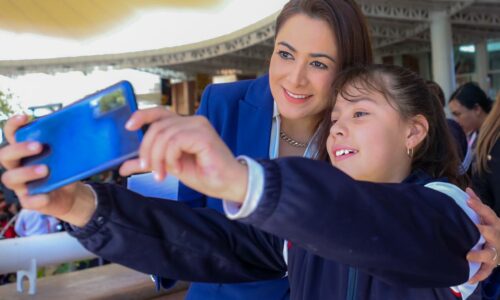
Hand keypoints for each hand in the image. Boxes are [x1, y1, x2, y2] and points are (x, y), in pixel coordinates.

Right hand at [0, 115, 95, 226]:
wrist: (72, 194)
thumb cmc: (63, 168)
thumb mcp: (65, 154)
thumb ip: (65, 142)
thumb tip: (78, 124)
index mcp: (23, 151)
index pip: (11, 134)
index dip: (14, 125)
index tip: (25, 116)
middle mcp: (16, 166)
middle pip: (5, 155)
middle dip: (19, 149)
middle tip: (39, 146)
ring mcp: (20, 185)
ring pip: (10, 178)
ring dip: (26, 172)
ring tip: (46, 169)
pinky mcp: (29, 201)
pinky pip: (28, 201)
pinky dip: (36, 198)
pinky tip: (45, 195)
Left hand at [121, 107, 247, 202]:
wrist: (228, 184)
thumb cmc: (205, 174)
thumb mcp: (170, 167)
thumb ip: (150, 162)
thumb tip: (124, 166)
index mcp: (185, 125)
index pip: (159, 113)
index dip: (141, 116)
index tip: (129, 127)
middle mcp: (192, 121)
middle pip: (157, 126)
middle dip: (147, 150)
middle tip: (148, 169)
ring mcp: (199, 126)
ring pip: (164, 135)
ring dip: (158, 158)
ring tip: (162, 174)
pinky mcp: (204, 136)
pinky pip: (176, 141)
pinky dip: (171, 157)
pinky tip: (177, 169)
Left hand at [466, 187, 499, 283]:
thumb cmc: (492, 229)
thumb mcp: (488, 217)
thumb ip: (477, 204)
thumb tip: (467, 190)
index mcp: (495, 223)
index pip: (488, 213)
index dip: (479, 206)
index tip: (468, 200)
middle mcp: (496, 236)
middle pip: (491, 233)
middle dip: (481, 231)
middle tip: (473, 229)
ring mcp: (496, 251)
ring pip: (489, 254)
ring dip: (479, 255)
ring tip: (468, 256)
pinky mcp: (493, 264)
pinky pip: (486, 271)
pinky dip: (478, 275)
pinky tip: (468, 279)